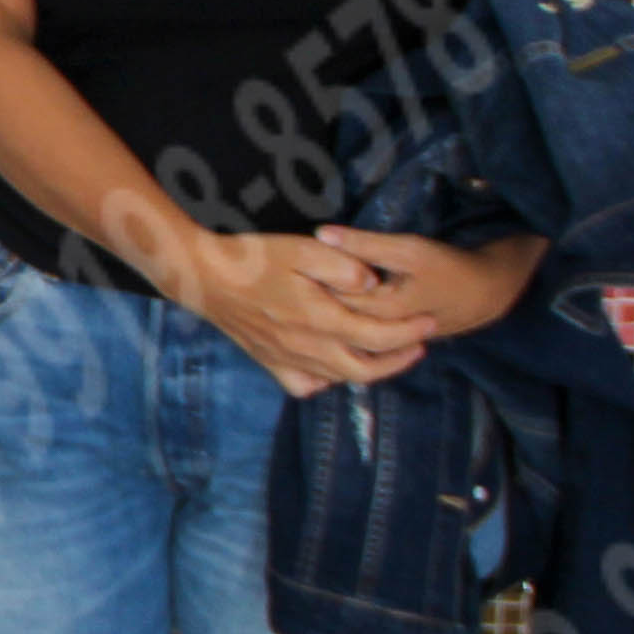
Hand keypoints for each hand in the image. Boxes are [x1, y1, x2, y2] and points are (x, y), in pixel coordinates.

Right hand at [175, 229, 442, 400]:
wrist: (204, 277)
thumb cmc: (254, 257)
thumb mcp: (302, 248)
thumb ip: (343, 266)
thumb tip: (374, 284)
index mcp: (319, 319)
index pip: (377, 337)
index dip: (409, 333)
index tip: (430, 323)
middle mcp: (306, 348)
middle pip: (365, 369)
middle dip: (399, 360)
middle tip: (420, 343)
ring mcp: (286, 360)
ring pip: (339, 380)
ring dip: (370, 370)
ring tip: (389, 352)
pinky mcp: (270, 363)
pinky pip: (305, 385)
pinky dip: (326, 381)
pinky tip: (333, 366)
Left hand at [315, 227, 544, 343]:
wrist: (486, 294)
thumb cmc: (449, 268)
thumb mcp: (409, 250)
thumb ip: (365, 244)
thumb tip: (322, 234)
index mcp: (379, 311)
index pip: (330, 296)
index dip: (311, 277)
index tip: (298, 258)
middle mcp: (376, 332)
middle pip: (333, 314)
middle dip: (314, 293)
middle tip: (299, 271)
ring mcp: (383, 340)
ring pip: (343, 325)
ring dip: (326, 306)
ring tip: (310, 285)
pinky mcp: (388, 340)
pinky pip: (355, 333)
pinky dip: (340, 318)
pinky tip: (328, 303)